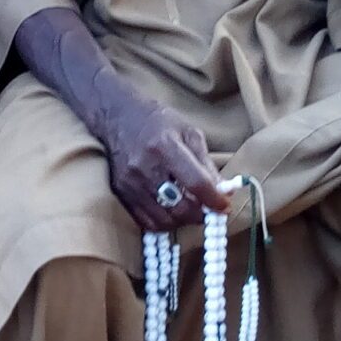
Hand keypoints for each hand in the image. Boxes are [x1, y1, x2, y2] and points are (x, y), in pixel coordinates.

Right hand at [100, 95, 230, 232]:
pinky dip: (164, 222)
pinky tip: (172, 212)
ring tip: (191, 210)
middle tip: (209, 211)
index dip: (214, 199)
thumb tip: (223, 193)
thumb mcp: (188, 132)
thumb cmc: (158, 122)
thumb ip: (205, 163)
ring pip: (164, 219)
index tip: (224, 206)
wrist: (116, 117)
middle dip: (200, 214)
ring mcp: (130, 183)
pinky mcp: (120, 193)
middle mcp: (145, 167)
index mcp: (165, 146)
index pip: (195, 182)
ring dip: (183, 220)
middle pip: (179, 206)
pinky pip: (146, 222)